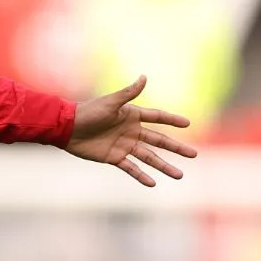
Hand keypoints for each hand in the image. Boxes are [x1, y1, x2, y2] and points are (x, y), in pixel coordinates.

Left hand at [65, 76, 197, 186]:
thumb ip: (128, 93)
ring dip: (164, 166)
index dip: (172, 120)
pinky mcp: (114, 157)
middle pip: (159, 140)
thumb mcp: (110, 103)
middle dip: (176, 148)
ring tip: (179, 175)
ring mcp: (124, 145)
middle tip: (194, 155)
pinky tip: (153, 183)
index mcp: (132, 115)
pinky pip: (131, 168)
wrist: (67, 128)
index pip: (157, 117)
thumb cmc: (88, 112)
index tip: (187, 123)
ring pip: (149, 157)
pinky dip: (141, 176)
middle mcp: (131, 131)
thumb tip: (144, 76)